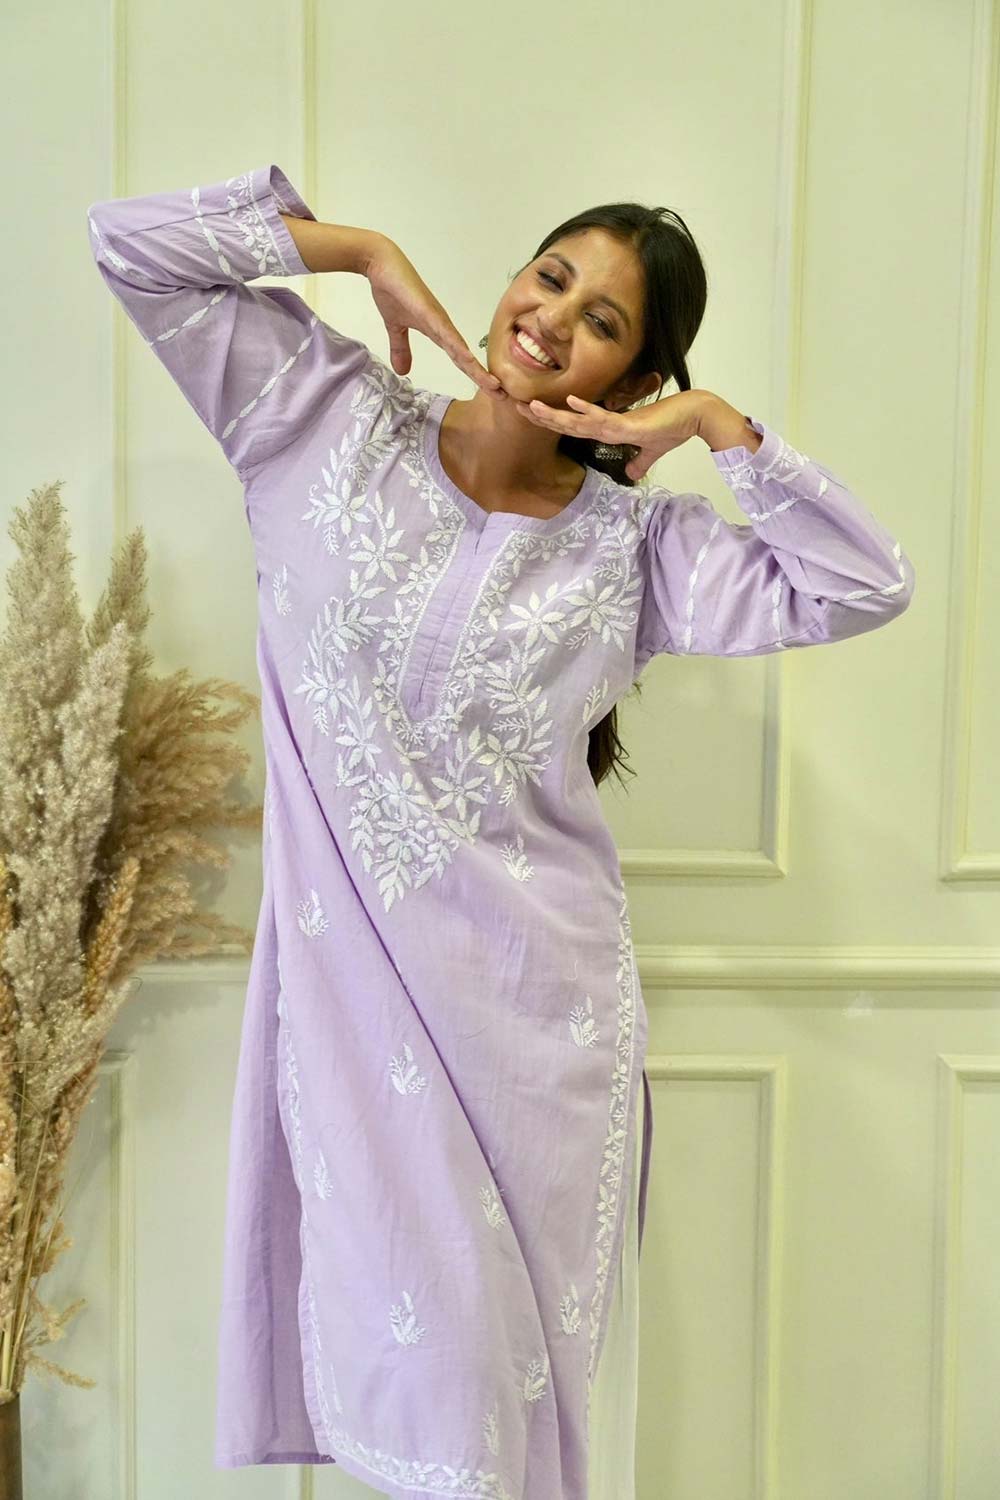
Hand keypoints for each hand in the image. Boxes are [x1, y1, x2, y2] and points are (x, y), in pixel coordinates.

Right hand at [365, 240, 504, 400]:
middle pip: (467, 359)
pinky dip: (457, 347)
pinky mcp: (428, 310)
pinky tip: (468, 360)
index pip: (461, 360)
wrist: (381, 264)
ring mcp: (438, 319)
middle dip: (484, 379)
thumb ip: (401, 348)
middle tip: (504, 398)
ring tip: (494, 387)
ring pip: (461, 350)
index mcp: (439, 332)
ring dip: (477, 369)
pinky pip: (445, 333)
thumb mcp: (396, 327)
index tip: (492, 394)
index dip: (476, 377)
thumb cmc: (392, 291)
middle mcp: (444, 327)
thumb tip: (403, 372)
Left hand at [513, 389, 705, 480]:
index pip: (572, 427)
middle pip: (566, 422)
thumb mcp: (651, 451)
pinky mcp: (626, 424)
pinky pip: (602, 418)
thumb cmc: (672, 429)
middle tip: (514, 406)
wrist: (692, 417)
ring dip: (554, 414)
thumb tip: (632, 471)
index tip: (529, 416)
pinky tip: (570, 402)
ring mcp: (614, 422)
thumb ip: (639, 460)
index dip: (550, 422)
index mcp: (607, 428)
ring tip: (529, 407)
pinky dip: (586, 410)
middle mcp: (605, 423)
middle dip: (540, 416)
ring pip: (577, 420)